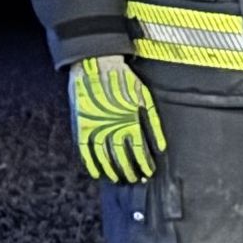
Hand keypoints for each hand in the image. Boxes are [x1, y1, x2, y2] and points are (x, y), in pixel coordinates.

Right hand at [68, 55, 164, 183]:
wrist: (97, 62)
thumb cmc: (124, 79)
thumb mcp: (144, 97)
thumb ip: (153, 122)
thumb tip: (161, 147)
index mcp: (130, 121)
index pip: (139, 152)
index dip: (144, 165)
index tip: (148, 174)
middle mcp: (113, 127)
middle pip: (123, 158)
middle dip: (130, 171)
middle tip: (135, 179)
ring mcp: (96, 126)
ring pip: (105, 157)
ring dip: (112, 171)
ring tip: (118, 179)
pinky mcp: (82, 124)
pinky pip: (85, 150)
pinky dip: (91, 164)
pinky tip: (97, 174)